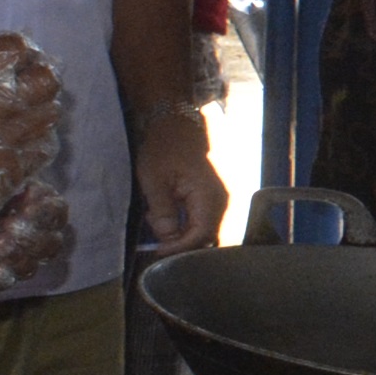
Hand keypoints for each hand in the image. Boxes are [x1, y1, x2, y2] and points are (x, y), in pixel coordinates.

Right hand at [0, 34, 63, 222]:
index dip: (23, 51)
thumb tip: (8, 62)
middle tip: (32, 84)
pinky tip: (24, 141)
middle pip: (47, 77)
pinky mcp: (18, 167)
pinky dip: (39, 140)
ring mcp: (11, 137)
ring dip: (41, 109)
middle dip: (42, 77)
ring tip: (26, 115)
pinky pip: (45, 145)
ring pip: (52, 112)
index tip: (20, 59)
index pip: (18, 47)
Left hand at [134, 112, 228, 251]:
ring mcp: (219, 200)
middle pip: (206, 238)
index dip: (180, 248)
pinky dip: (186, 224)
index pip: (201, 236)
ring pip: (204, 231)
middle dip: (180, 243)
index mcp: (209, 196)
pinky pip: (203, 220)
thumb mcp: (154, 180)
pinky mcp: (213, 198)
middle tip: (155, 236)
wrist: (176, 123)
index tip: (158, 252)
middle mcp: (221, 201)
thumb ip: (162, 211)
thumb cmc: (164, 147)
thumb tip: (167, 239)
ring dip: (182, 233)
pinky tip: (168, 214)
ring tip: (158, 220)